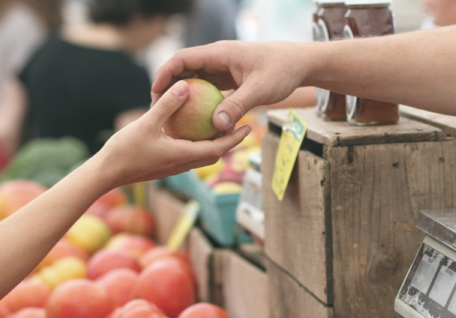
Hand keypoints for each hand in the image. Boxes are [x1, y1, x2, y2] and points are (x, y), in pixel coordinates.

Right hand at [97, 80, 251, 188]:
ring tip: (221, 126)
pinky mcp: (164, 165)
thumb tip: (185, 86)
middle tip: (242, 125)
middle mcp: (182, 164)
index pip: (217, 149)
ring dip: (214, 143)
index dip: (235, 139)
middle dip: (229, 141)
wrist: (105, 174)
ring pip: (201, 155)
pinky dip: (196, 143)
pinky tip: (191, 130)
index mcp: (183, 156)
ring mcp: (173, 166)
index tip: (248, 127)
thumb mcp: (146, 123)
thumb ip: (167, 105)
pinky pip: (187, 154)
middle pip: (213, 153)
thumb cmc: (124, 150)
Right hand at [151, 41, 309, 131]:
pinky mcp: (229, 78)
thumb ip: (237, 106)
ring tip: (171, 117)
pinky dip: (200, 102)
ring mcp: (223, 68)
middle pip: (184, 69)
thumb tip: (216, 126)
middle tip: (158, 110)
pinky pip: (208, 89)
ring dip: (183, 96)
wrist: (300, 64)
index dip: (165, 74)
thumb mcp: (260, 90)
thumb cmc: (282, 71)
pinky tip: (195, 121)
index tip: (155, 93)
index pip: (183, 59)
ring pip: (195, 80)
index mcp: (220, 53)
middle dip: (169, 87)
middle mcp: (218, 58)